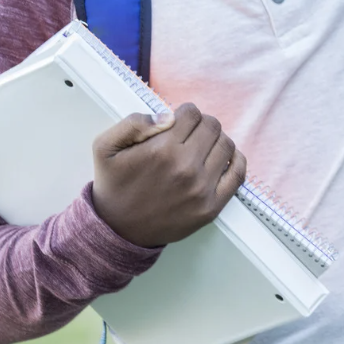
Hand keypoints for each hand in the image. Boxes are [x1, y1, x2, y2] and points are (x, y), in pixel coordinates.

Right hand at [90, 103, 246, 248]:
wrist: (117, 230)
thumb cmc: (114, 185)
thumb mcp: (105, 147)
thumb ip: (133, 123)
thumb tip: (168, 116)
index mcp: (162, 150)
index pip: (192, 114)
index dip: (185, 113)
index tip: (178, 122)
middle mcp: (185, 168)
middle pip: (212, 127)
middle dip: (201, 125)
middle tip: (189, 134)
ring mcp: (201, 189)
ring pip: (226, 145)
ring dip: (216, 141)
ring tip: (201, 147)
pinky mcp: (211, 207)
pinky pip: (238, 173)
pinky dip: (236, 160)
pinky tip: (223, 158)